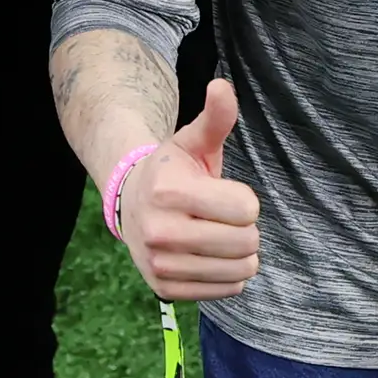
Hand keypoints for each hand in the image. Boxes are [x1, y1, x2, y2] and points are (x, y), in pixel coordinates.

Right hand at [119, 79, 260, 299]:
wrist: (131, 203)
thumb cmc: (173, 170)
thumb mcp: (192, 141)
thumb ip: (215, 118)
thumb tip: (222, 86)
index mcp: (170, 191)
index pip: (247, 209)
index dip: (244, 200)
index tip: (223, 193)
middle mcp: (160, 231)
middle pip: (247, 242)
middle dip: (245, 228)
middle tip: (222, 217)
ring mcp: (161, 265)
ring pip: (241, 271)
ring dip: (240, 254)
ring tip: (218, 236)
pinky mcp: (166, 290)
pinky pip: (227, 291)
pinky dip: (227, 276)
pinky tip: (208, 257)